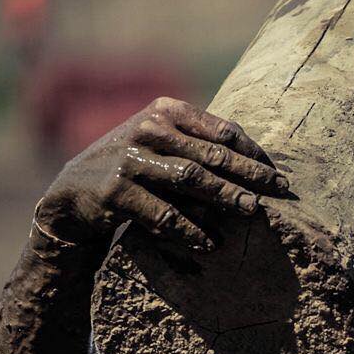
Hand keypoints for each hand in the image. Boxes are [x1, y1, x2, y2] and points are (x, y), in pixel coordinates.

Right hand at [35, 97, 290, 251]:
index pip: (220, 129)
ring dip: (226, 196)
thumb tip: (259, 161)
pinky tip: (211, 242)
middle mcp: (147, 130)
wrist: (75, 191)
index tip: (276, 171)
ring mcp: (130, 160)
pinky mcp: (118, 193)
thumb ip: (200, 142)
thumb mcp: (162, 141)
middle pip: (211, 154)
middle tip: (278, 190)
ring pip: (191, 179)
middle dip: (248, 174)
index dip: (252, 152)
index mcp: (164, 111)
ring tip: (252, 210)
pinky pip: (164, 214)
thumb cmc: (135, 164)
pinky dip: (191, 229)